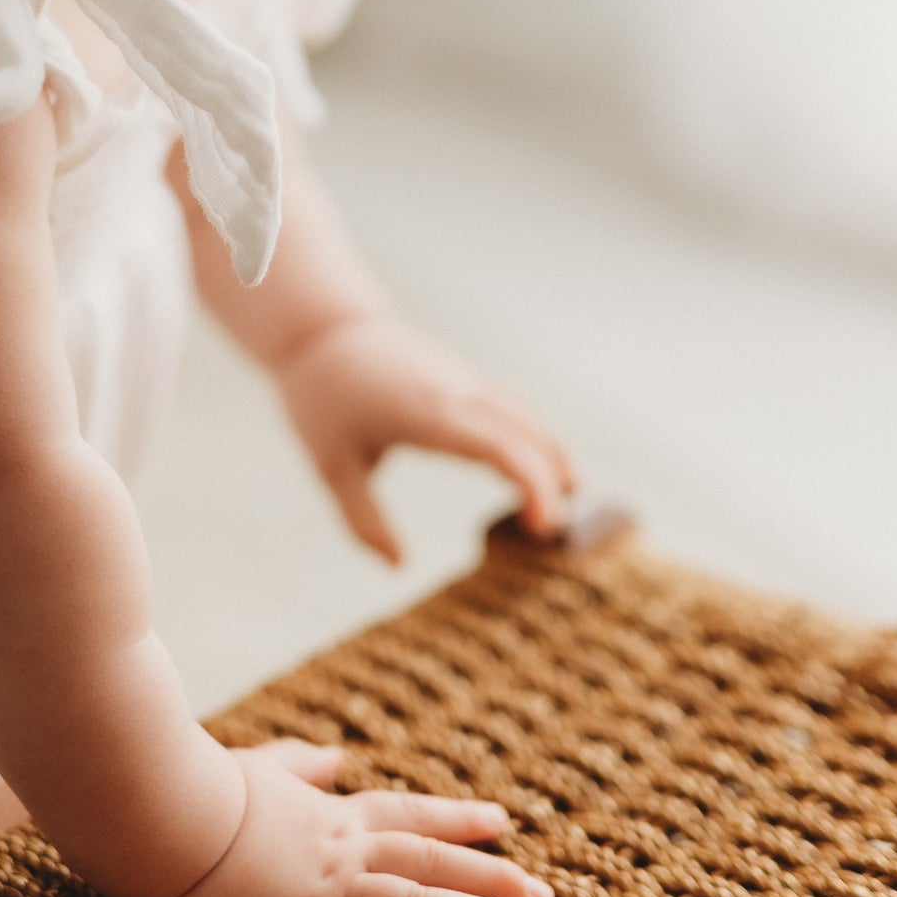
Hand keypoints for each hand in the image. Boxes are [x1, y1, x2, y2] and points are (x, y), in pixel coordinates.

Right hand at [136, 738, 550, 896]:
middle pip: (430, 859)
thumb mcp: (260, 769)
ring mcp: (321, 886)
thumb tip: (336, 756)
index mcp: (329, 814)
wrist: (156, 805)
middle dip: (492, 879)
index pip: (409, 813)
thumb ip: (302, 766)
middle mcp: (339, 847)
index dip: (459, 819)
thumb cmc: (197, 787)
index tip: (505, 823)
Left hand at [276, 316, 574, 561]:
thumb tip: (398, 566)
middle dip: (550, 479)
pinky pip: (513, 405)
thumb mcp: (330, 465)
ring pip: (525, 414)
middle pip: (524, 431)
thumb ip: (363, 519)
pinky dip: (538, 434)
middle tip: (557, 534)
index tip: (542, 526)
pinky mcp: (463, 377)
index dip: (530, 483)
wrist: (324, 330)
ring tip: (573, 497)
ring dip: (553, 451)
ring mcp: (463, 380)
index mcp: (427, 414)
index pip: (497, 445)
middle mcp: (456, 392)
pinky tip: (547, 462)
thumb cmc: (323, 400)